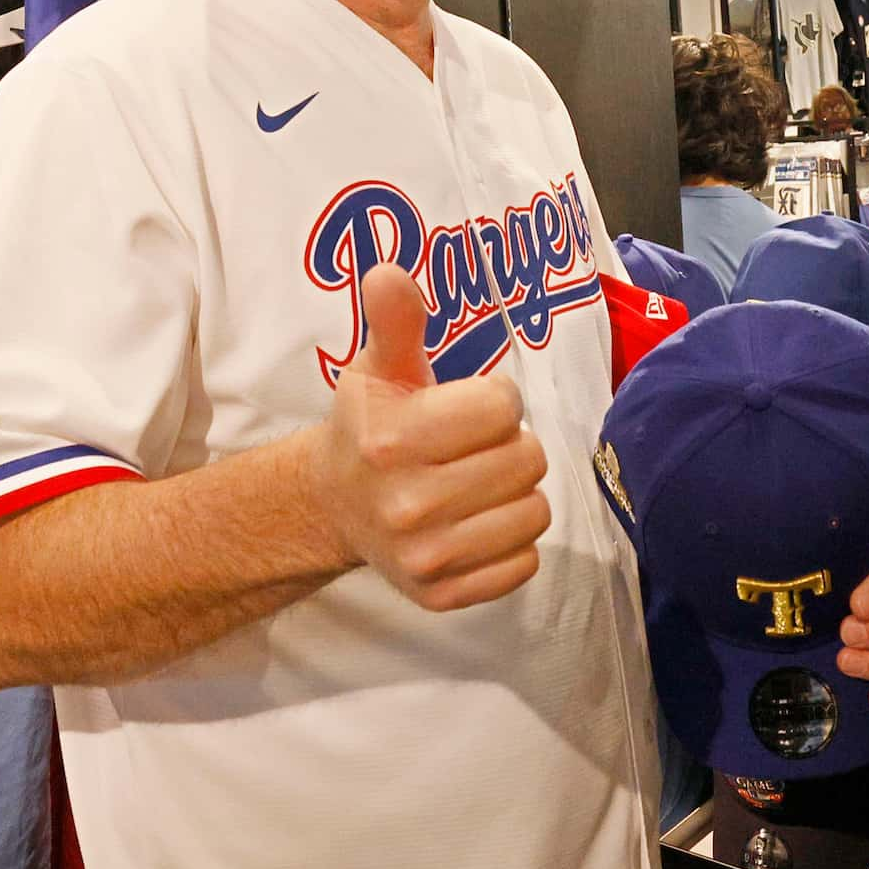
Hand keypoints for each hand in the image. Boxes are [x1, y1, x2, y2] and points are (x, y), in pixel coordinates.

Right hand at [316, 264, 550, 611]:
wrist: (334, 505)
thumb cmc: (371, 424)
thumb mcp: (378, 366)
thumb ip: (393, 319)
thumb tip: (388, 272)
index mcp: (390, 440)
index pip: (503, 408)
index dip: (493, 400)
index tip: (462, 408)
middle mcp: (405, 505)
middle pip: (527, 460)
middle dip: (508, 445)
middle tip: (471, 448)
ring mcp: (424, 557)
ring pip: (534, 513)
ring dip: (516, 492)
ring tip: (477, 483)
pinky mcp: (441, 595)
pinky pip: (524, 563)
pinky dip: (511, 542)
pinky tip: (476, 524)